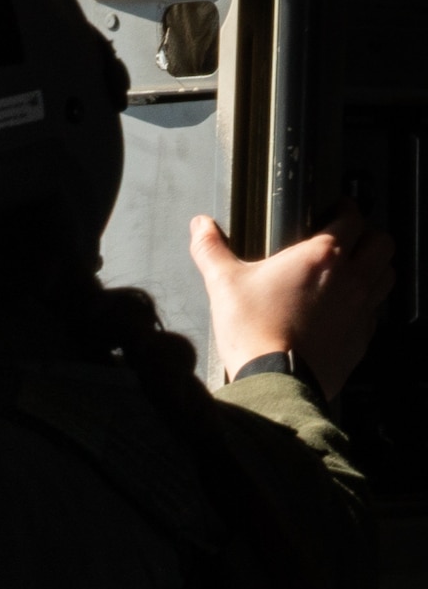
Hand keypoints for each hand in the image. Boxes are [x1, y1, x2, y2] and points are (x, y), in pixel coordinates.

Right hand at [187, 203, 395, 399]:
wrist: (276, 381)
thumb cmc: (255, 331)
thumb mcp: (224, 284)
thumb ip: (211, 249)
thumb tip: (200, 226)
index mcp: (322, 256)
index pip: (352, 217)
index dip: (346, 208)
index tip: (336, 209)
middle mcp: (351, 278)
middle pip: (381, 243)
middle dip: (369, 235)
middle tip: (350, 237)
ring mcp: (361, 309)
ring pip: (387, 275)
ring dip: (375, 267)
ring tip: (354, 270)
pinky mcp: (362, 338)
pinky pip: (376, 312)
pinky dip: (366, 304)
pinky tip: (345, 309)